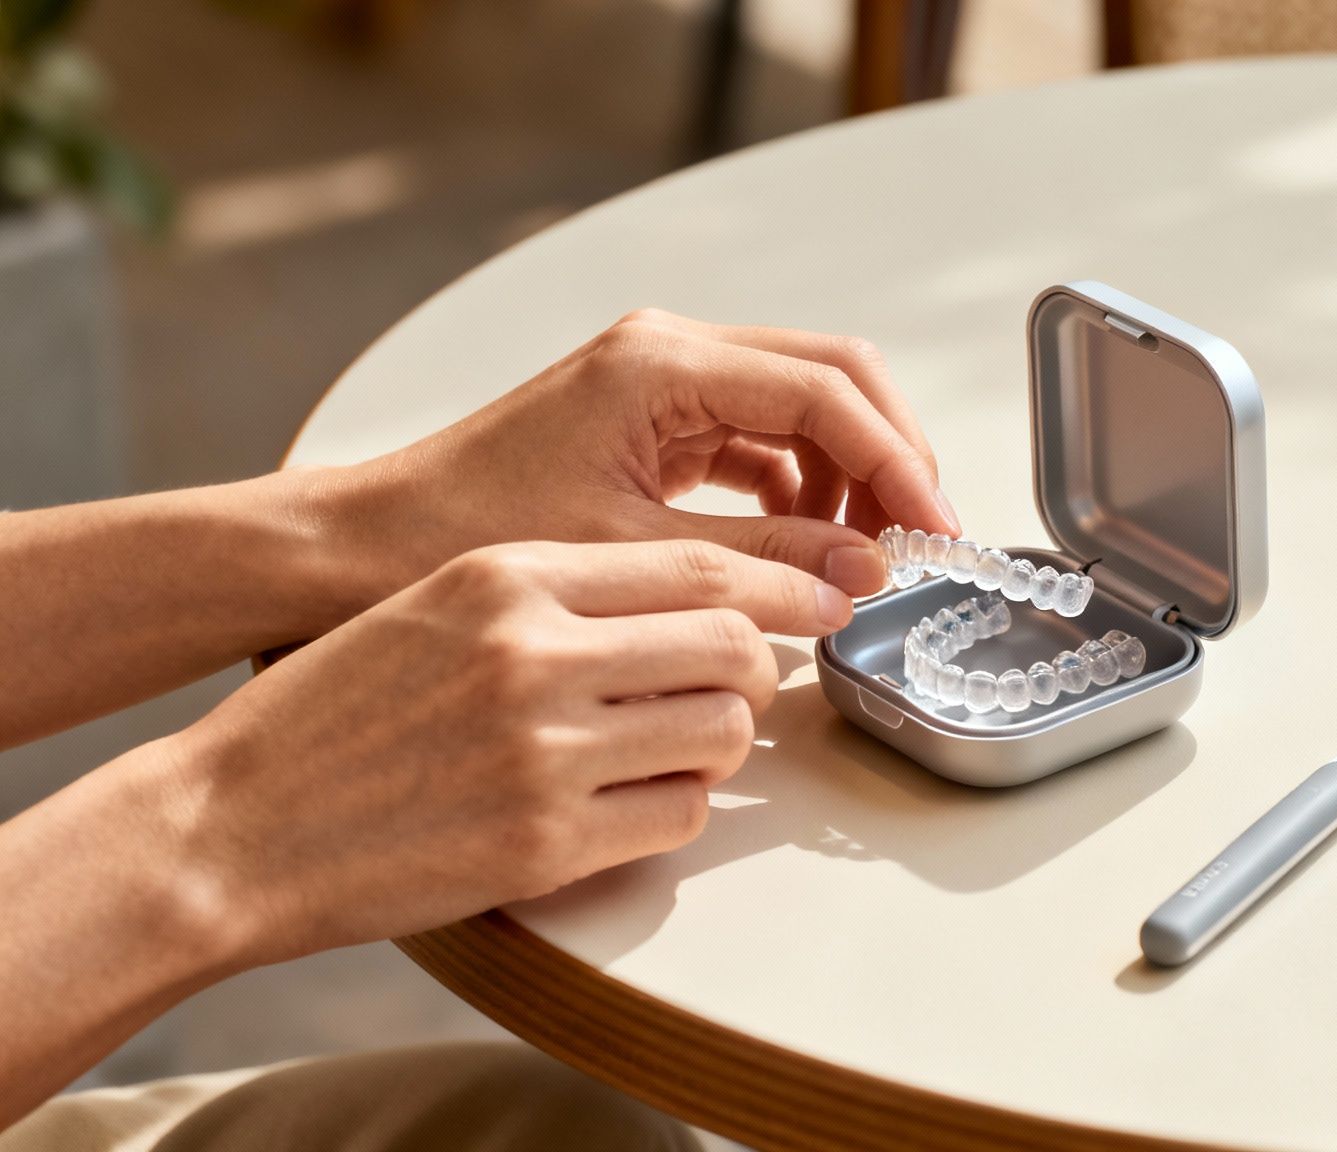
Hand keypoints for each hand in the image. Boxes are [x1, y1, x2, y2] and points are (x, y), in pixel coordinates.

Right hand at [154, 538, 840, 963]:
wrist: (230, 825)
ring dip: (721, 741)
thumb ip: (556, 594)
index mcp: (509, 577)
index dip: (776, 583)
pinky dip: (676, 808)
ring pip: (722, 732)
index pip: (699, 566)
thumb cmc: (334, 715)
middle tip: (736, 684)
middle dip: (757, 666)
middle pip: (731, 643)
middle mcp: (535, 654)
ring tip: (674, 746)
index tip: (814, 597)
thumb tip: (688, 600)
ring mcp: (545, 751)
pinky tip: (627, 803)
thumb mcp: (438, 606)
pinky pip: (681, 815)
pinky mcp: (548, 843)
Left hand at [333, 310, 960, 614]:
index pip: (825, 389)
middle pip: (832, 378)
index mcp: (662, 362)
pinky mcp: (659, 424)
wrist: (364, 545)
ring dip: (850, 478)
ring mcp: (667, 384)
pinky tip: (806, 551)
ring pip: (805, 411)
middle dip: (890, 454)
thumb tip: (863, 576)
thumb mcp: (631, 557)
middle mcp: (672, 353)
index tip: (935, 526)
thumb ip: (760, 564)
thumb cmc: (466, 532)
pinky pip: (764, 444)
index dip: (896, 459)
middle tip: (925, 535)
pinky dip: (801, 494)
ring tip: (863, 559)